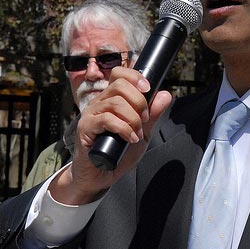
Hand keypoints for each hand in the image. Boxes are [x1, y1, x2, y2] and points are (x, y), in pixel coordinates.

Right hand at [49, 66, 171, 204]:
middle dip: (139, 101)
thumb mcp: (142, 132)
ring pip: (116, 102)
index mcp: (112, 98)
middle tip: (145, 119)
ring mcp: (91, 114)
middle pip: (120, 84)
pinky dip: (124, 128)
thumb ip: (153, 115)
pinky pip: (106, 119)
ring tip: (137, 133)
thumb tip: (165, 95)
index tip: (148, 89)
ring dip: (133, 118)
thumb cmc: (119, 152)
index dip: (135, 76)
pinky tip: (130, 139)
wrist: (101, 176)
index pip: (120, 74)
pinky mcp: (85, 128)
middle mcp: (100, 102)